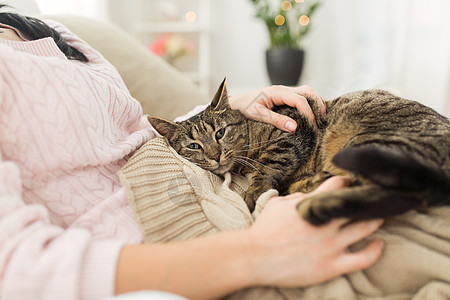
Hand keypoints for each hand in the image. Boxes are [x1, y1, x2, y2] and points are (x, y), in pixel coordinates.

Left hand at [228, 85, 325, 131]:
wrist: (234, 104)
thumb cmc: (243, 108)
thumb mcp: (258, 115)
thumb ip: (276, 120)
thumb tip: (294, 127)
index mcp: (277, 92)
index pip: (300, 100)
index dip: (309, 113)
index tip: (313, 127)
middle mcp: (282, 89)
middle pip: (308, 91)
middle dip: (318, 104)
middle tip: (322, 121)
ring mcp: (284, 92)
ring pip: (306, 93)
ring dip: (315, 103)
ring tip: (320, 118)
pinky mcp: (283, 97)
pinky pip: (300, 98)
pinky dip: (309, 105)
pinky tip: (312, 116)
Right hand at [244, 176, 384, 286]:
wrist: (254, 257)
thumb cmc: (263, 230)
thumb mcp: (276, 205)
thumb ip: (296, 197)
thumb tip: (309, 195)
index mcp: (311, 205)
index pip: (338, 185)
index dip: (347, 183)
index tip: (351, 184)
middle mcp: (325, 223)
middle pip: (358, 205)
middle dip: (368, 199)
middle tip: (374, 198)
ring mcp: (331, 245)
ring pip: (365, 228)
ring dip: (377, 219)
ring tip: (382, 215)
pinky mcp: (332, 266)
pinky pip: (363, 258)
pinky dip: (375, 250)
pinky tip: (380, 244)